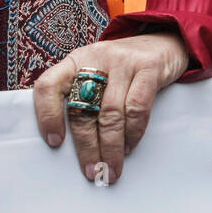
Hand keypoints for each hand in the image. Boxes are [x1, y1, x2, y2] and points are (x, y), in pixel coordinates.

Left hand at [33, 32, 190, 183]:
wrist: (165, 40)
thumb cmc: (125, 67)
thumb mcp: (98, 72)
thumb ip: (84, 96)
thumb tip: (74, 146)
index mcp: (75, 61)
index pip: (48, 85)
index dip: (47, 115)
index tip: (54, 143)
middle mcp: (95, 58)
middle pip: (83, 108)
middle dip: (86, 146)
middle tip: (91, 172)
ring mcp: (122, 61)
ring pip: (110, 113)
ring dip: (110, 147)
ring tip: (110, 169)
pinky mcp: (148, 67)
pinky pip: (137, 107)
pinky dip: (132, 133)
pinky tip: (129, 147)